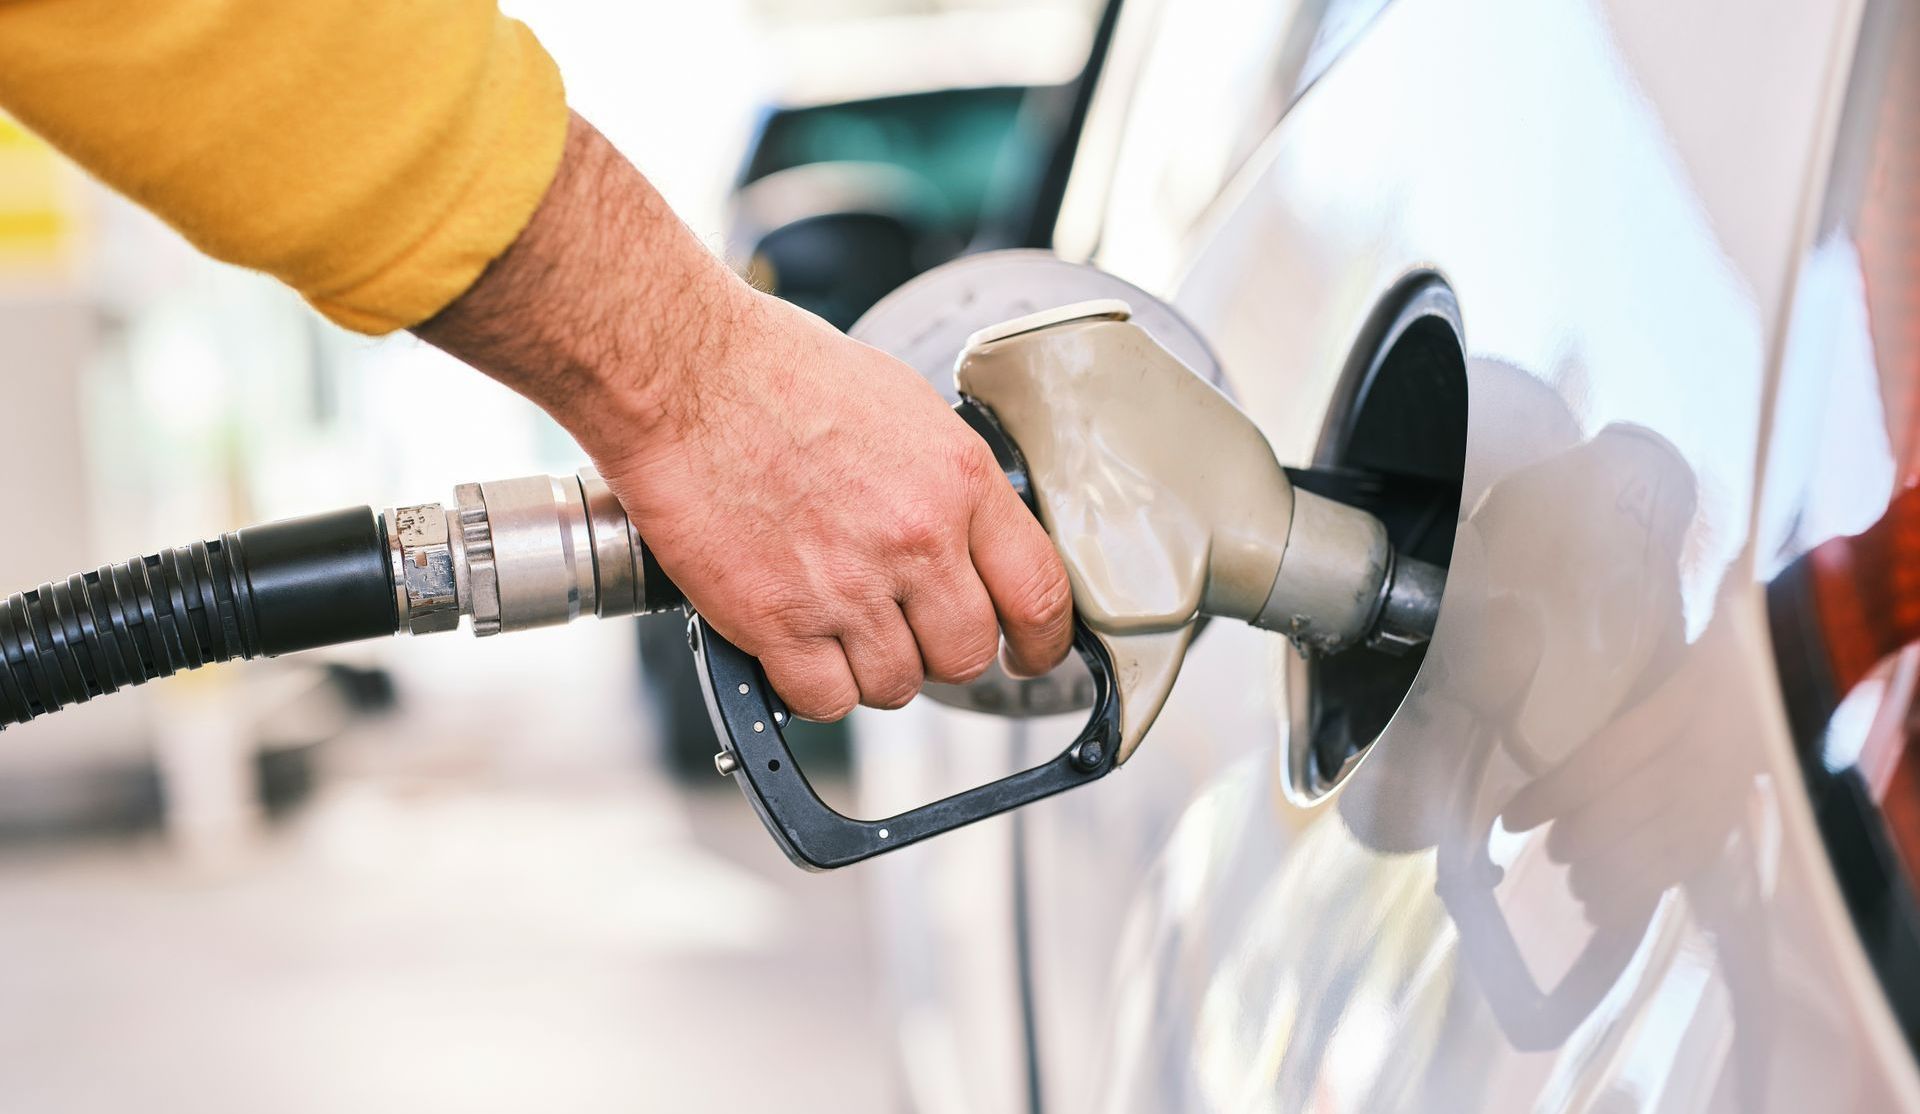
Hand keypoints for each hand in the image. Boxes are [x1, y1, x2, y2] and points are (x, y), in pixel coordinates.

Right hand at [416, 113, 1072, 719]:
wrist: (684, 374)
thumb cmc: (778, 372)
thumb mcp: (903, 407)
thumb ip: (946, 482)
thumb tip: (967, 537)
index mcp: (959, 480)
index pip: (1040, 593)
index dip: (1043, 643)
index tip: (1030, 656)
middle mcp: (916, 540)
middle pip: (966, 655)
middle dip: (940, 652)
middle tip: (907, 630)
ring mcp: (848, 587)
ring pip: (896, 686)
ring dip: (872, 668)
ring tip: (836, 624)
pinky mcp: (778, 621)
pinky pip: (825, 700)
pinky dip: (812, 687)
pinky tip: (796, 646)